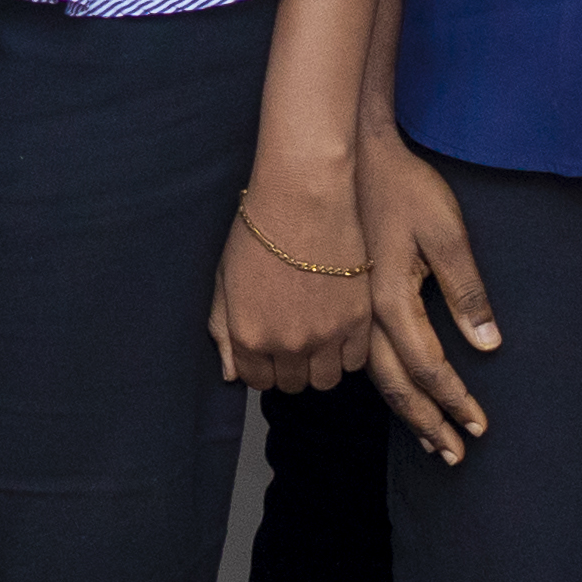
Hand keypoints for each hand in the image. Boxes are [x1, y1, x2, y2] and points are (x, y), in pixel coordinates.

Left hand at [209, 150, 371, 392]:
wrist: (303, 198)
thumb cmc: (258, 231)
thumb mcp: (225, 280)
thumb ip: (224, 330)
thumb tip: (231, 374)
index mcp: (248, 336)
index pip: (257, 380)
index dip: (263, 367)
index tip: (270, 351)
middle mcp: (285, 344)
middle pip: (292, 384)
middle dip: (290, 367)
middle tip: (295, 340)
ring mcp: (324, 336)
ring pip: (325, 380)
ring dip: (320, 365)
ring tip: (319, 337)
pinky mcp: (357, 322)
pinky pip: (355, 362)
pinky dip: (347, 352)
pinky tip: (341, 330)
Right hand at [362, 142, 499, 463]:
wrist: (339, 156)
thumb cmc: (399, 184)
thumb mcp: (446, 231)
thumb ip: (467, 289)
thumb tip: (488, 344)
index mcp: (393, 302)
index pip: (430, 369)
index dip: (455, 401)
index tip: (478, 428)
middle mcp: (363, 317)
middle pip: (397, 386)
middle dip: (428, 422)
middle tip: (454, 456)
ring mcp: (343, 310)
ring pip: (371, 377)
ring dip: (403, 409)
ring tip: (426, 437)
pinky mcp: (335, 298)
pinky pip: (349, 358)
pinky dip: (371, 384)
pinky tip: (381, 392)